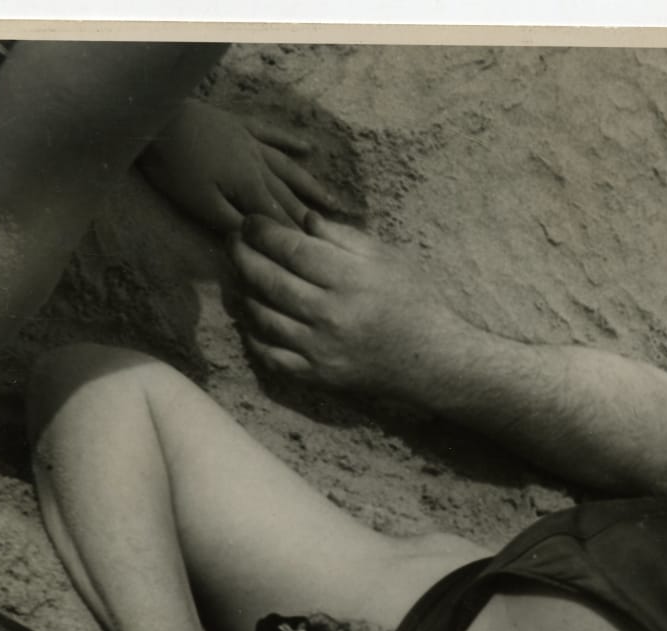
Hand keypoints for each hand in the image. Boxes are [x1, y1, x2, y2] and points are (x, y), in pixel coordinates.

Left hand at [139, 100, 351, 232]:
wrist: (157, 118)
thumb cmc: (174, 166)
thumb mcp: (200, 204)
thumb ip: (232, 223)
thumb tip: (260, 240)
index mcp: (250, 187)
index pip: (279, 218)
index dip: (297, 237)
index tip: (318, 253)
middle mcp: (260, 165)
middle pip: (288, 196)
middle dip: (309, 216)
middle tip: (332, 234)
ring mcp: (252, 143)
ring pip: (288, 167)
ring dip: (310, 185)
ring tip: (331, 201)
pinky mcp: (240, 125)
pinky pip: (272, 134)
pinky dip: (290, 142)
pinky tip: (307, 148)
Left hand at [231, 211, 455, 392]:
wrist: (433, 360)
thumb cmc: (415, 301)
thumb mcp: (387, 258)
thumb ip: (342, 237)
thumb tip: (303, 219)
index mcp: (348, 279)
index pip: (289, 248)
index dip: (261, 231)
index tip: (250, 221)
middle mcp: (329, 314)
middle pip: (267, 279)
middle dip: (243, 255)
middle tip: (234, 241)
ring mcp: (320, 348)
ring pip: (263, 316)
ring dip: (245, 292)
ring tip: (241, 275)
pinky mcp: (318, 375)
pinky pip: (271, 356)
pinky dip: (255, 336)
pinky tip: (253, 320)